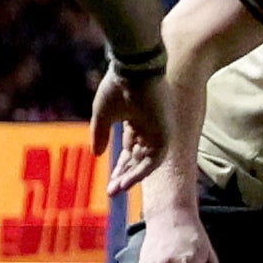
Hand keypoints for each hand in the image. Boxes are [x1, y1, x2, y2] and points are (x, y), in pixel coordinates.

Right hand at [91, 59, 173, 191]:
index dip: (119, 167)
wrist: (133, 69)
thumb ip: (100, 134)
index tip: (108, 182)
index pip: (131, 150)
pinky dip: (142, 170)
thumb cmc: (117, 86)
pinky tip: (127, 181)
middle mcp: (150, 128)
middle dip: (124, 176)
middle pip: (139, 159)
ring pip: (148, 161)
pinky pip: (156, 157)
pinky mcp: (165, 131)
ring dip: (132, 177)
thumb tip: (98, 155)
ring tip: (117, 189)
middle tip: (111, 192)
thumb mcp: (103, 115)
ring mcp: (159, 129)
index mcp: (137, 122)